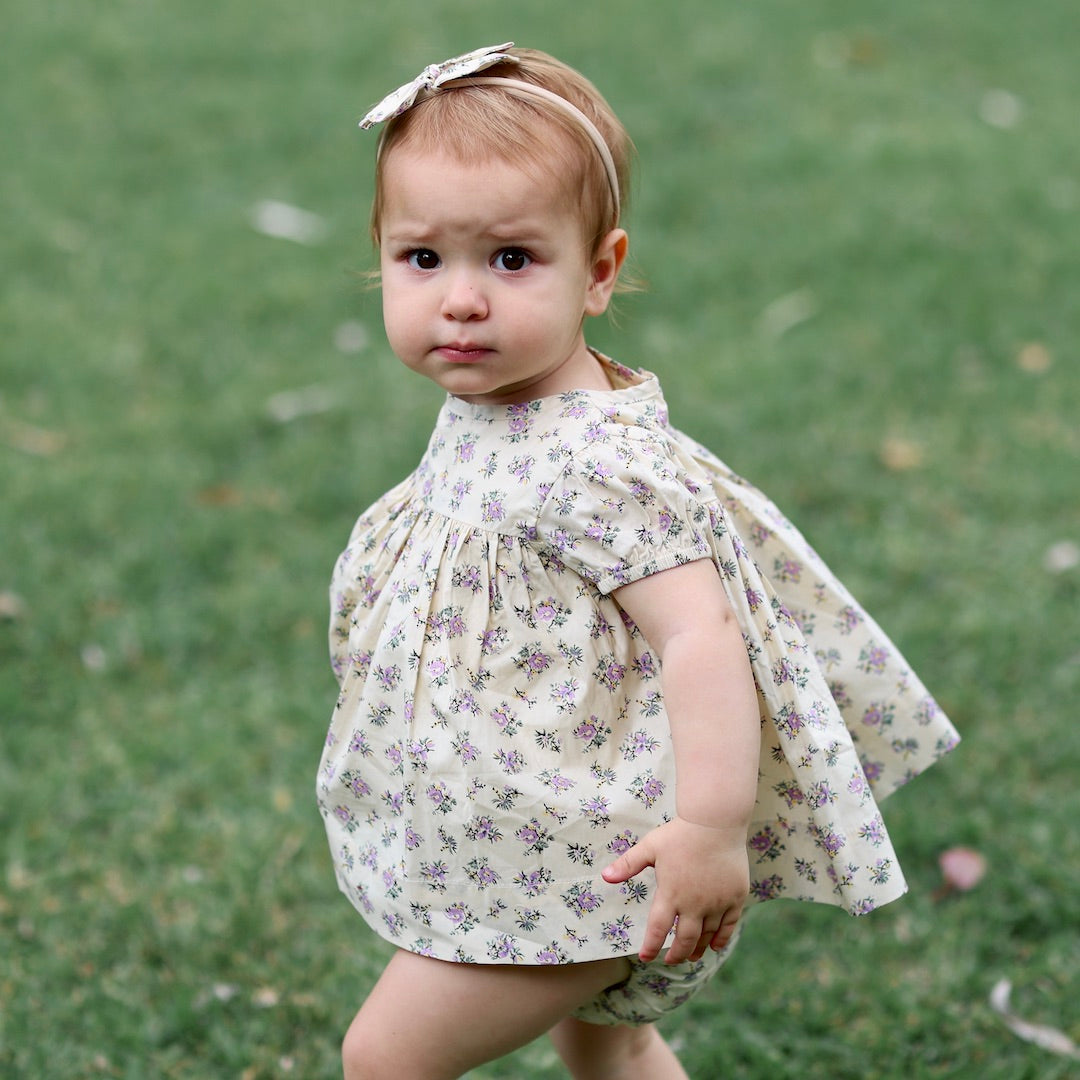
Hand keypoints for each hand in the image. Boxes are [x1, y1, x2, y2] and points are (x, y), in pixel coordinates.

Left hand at [601, 817, 748, 964]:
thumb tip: (604, 876)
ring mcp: (717, 902)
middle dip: (676, 954)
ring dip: (698, 949)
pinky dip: (721, 939)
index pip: (658, 929)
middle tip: (671, 960)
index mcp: (671, 893)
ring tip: (692, 956)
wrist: (715, 822)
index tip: (645, 957)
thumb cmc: (680, 834)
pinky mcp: (735, 898)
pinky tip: (715, 946)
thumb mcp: (650, 847)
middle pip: (685, 940)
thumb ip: (628, 864)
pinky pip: (728, 925)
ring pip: (707, 935)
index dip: (651, 947)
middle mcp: (694, 903)